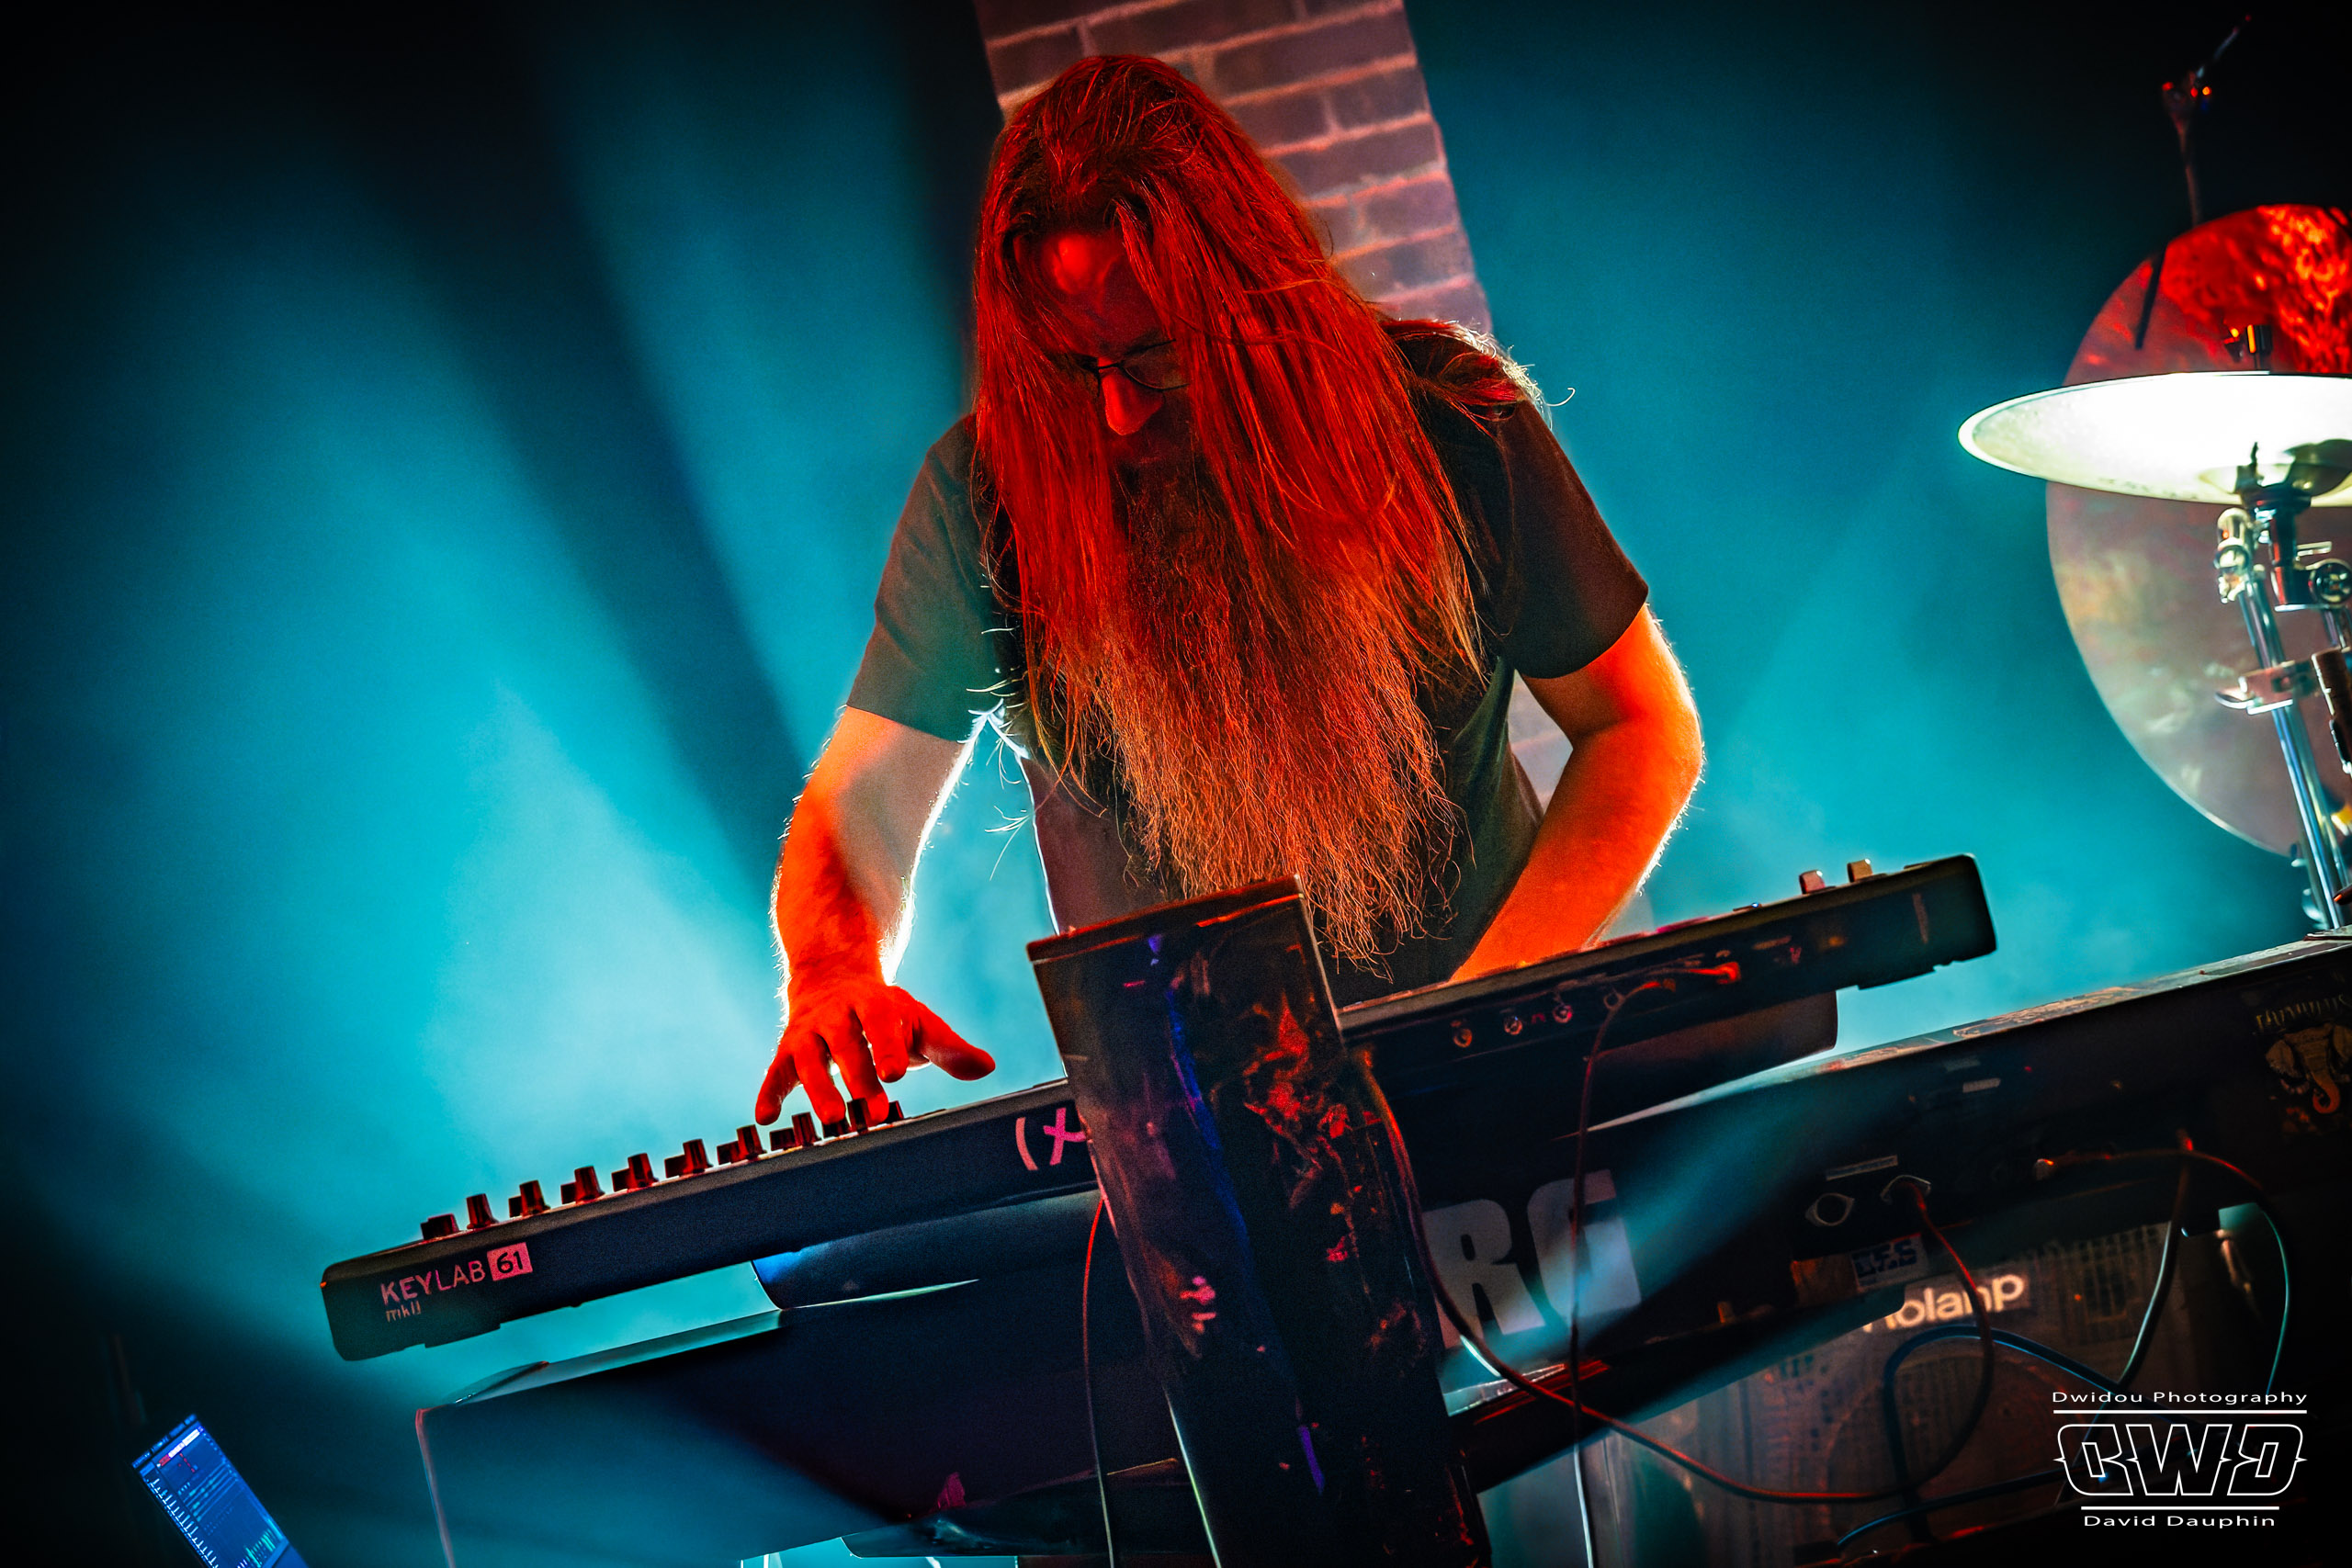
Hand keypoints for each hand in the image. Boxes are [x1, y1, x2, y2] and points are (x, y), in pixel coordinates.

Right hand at [757, 974, 995, 1125]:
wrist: (834, 979)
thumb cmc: (887, 1014)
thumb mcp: (919, 1022)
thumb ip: (949, 1047)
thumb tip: (986, 1066)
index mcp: (876, 1003)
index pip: (881, 1022)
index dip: (887, 1046)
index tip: (896, 1073)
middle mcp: (838, 1014)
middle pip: (844, 1042)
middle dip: (858, 1075)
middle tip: (873, 1110)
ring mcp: (810, 1032)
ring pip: (807, 1057)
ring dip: (817, 1087)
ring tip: (831, 1117)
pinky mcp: (787, 1049)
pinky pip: (775, 1070)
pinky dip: (768, 1091)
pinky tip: (765, 1117)